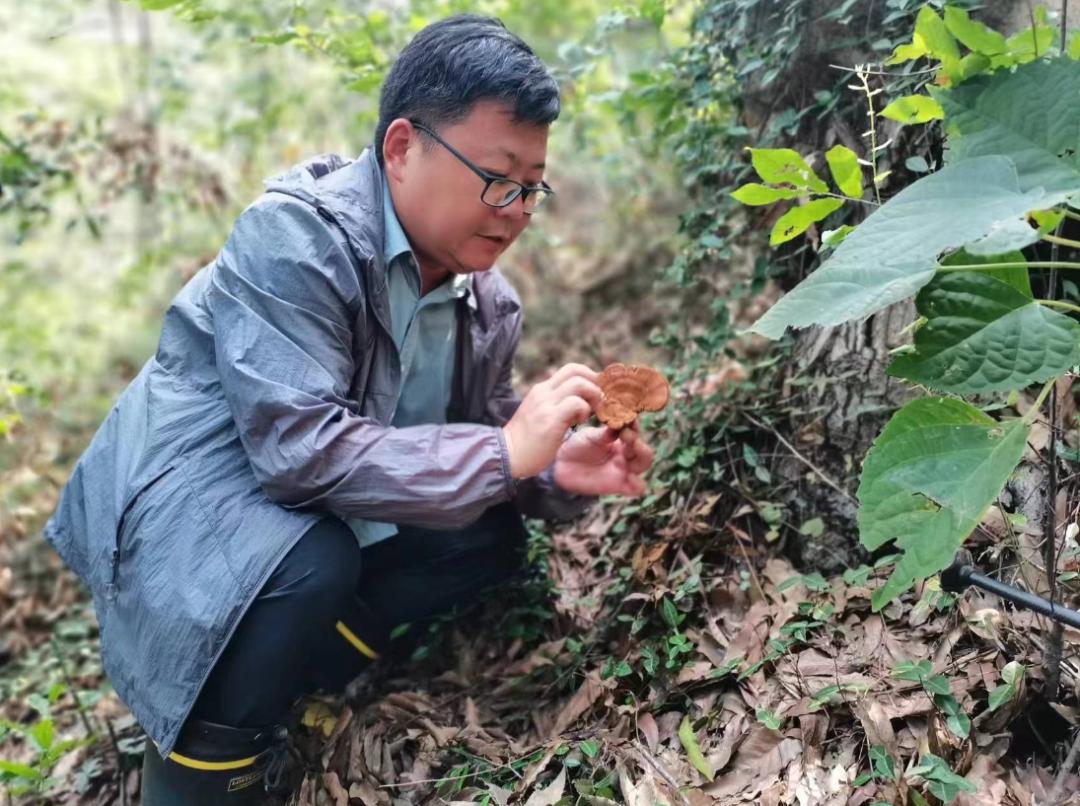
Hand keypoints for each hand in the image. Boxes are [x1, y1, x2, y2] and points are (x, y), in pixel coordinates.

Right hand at [502, 363, 601, 478]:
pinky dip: (585, 411)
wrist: (505, 456)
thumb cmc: (526, 442)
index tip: (596, 394)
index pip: (570, 369)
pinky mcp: (550, 418)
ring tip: (591, 414)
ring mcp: (546, 403)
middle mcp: (543, 391)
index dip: (589, 377)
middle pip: (576, 370)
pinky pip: (577, 404)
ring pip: (579, 383)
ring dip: (593, 396)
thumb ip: (556, 406)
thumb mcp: (540, 415)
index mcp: (541, 390)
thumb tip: (579, 403)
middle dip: (595, 383)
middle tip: (600, 401)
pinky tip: (580, 423)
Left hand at [553, 420, 655, 496]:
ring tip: (628, 450)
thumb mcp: (591, 436)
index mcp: (621, 439)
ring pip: (644, 464)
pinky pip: (636, 488)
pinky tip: (630, 477)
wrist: (562, 465)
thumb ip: (605, 433)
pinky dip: (637, 484)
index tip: (626, 420)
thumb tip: (618, 423)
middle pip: (644, 450)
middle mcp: (626, 454)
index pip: (635, 431)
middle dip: (639, 442)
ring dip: (641, 456)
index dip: (634, 426)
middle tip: (627, 435)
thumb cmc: (578, 446)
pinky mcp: (619, 485)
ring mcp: (624, 470)